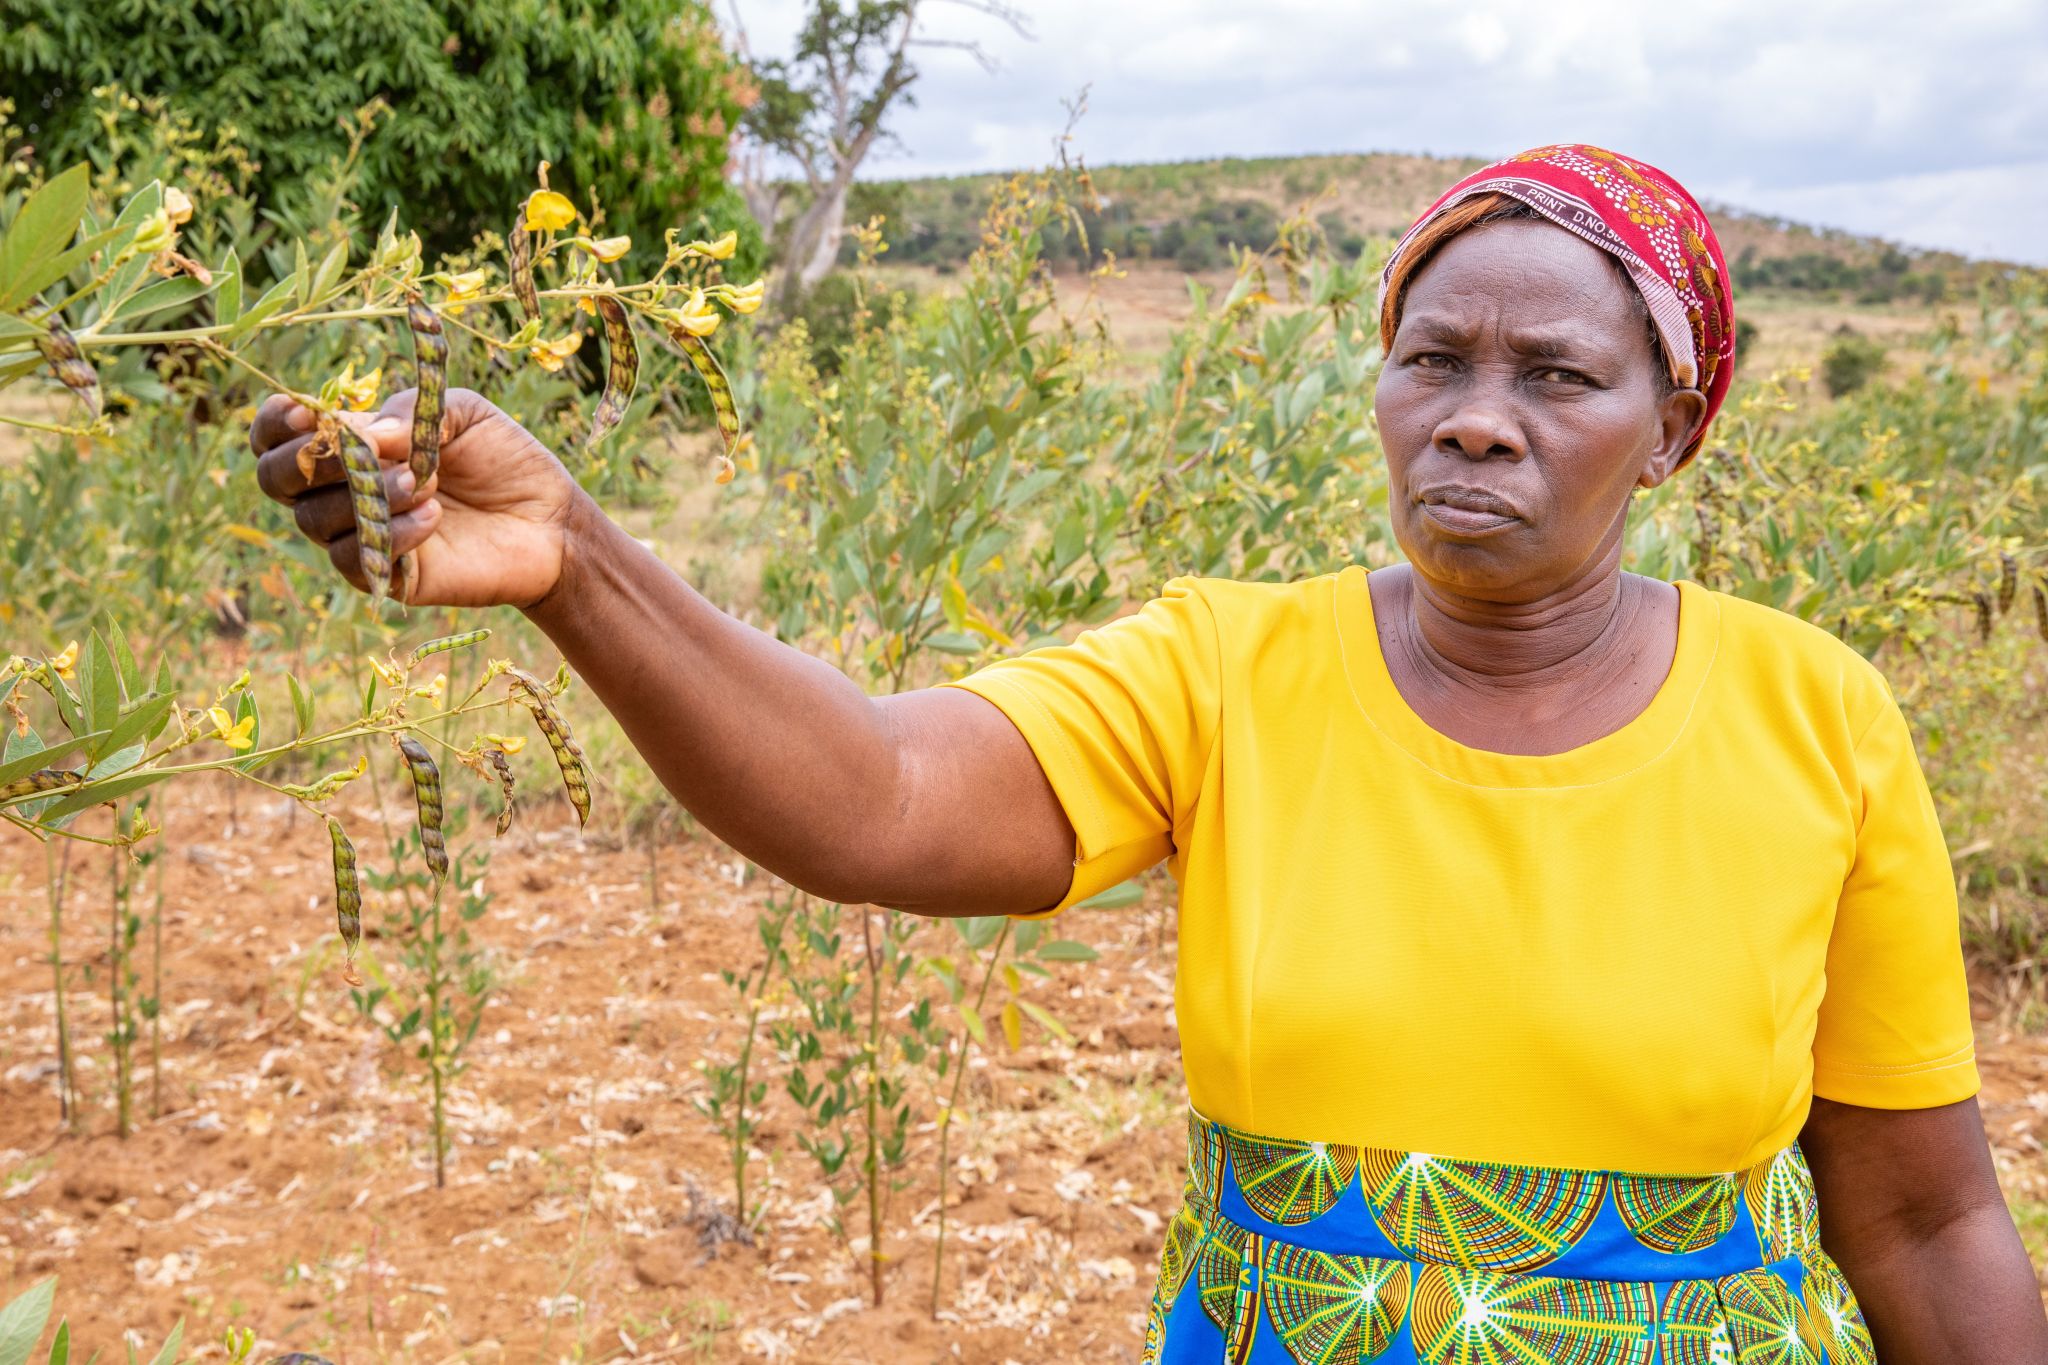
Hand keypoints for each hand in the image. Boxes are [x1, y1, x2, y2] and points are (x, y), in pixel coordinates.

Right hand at [249, 387, 584, 607]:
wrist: (552, 521)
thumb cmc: (505, 460)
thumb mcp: (461, 414)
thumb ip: (406, 414)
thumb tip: (356, 434)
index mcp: (352, 444)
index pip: (280, 436)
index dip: (276, 423)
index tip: (306, 413)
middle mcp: (344, 491)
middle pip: (276, 480)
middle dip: (308, 462)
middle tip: (361, 452)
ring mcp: (361, 535)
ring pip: (315, 519)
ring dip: (366, 494)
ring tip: (424, 482)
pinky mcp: (386, 576)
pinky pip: (353, 559)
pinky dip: (390, 533)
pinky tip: (434, 515)